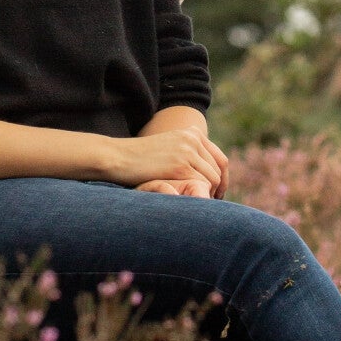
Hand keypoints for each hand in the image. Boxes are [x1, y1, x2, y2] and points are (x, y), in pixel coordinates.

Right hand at [102, 111, 227, 196]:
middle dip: (217, 189)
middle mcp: (193, 139)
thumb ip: (186, 153)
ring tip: (199, 206)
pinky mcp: (180, 166)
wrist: (118, 157)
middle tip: (210, 205)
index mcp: (192, 133)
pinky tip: (192, 204)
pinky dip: (200, 196)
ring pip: (213, 179)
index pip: (220, 159)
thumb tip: (204, 172)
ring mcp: (188, 152)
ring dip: (209, 194)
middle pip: (219, 170)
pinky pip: (202, 184)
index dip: (222, 179)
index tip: (217, 194)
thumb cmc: (139, 159)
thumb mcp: (167, 148)